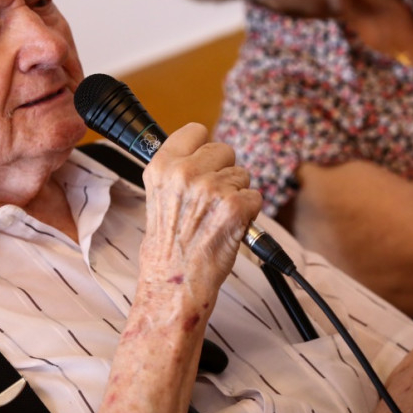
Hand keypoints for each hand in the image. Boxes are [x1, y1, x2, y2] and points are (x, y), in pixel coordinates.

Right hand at [139, 123, 262, 293]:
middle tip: (209, 201)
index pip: (195, 131)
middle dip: (223, 172)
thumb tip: (204, 155)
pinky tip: (229, 227)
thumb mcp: (157, 197)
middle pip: (224, 149)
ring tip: (216, 218)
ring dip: (236, 195)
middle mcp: (185, 173)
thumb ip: (177, 171)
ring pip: (242, 174)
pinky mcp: (235, 206)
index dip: (203, 148)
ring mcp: (212, 188)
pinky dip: (249, 213)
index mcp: (162, 167)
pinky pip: (255, 196)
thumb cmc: (168, 246)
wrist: (175, 282)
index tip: (203, 162)